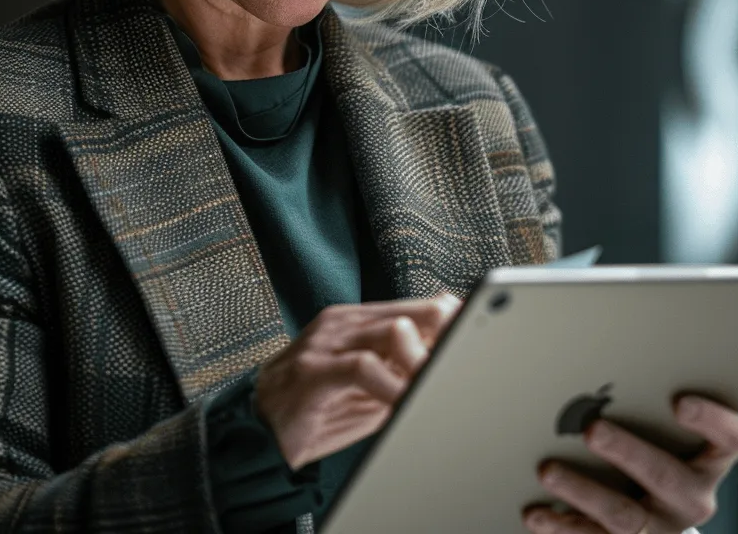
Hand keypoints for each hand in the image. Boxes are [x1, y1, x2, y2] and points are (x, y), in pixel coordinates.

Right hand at [254, 291, 462, 469]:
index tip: (479, 336)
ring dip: (422, 360)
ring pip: (391, 332)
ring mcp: (327, 341)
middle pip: (410, 312)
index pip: (414, 307)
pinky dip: (391, 385)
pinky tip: (405, 401)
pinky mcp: (313, 368)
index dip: (449, 321)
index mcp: (357, 320)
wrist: (258, 429)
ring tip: (441, 381)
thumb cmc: (316, 408)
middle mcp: (344, 322)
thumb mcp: (369, 390)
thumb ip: (401, 375)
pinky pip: (362, 368)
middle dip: (444, 335)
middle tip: (470, 356)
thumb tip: (446, 374)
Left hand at [522, 394, 737, 532]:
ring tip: (548, 471)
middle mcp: (693, 497)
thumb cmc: (651, 449)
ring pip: (624, 516)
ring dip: (582, 491)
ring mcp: (662, 529)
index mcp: (710, 459)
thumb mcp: (659, 430)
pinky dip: (561, 527)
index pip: (733, 438)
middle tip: (592, 430)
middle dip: (626, 452)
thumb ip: (642, 405)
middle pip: (666, 476)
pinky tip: (536, 514)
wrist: (649, 516)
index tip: (679, 401)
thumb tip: (592, 375)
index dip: (712, 420)